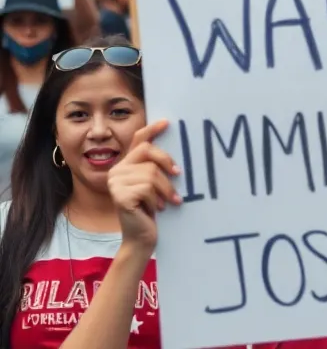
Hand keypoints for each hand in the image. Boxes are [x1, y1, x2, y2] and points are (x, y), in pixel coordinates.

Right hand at [107, 120, 181, 251]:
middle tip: (178, 175)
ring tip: (168, 201)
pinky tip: (157, 209)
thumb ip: (156, 167)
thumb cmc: (152, 209)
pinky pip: (147, 188)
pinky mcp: (118, 195)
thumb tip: (174, 146)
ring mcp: (115, 182)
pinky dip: (157, 199)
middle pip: (147, 151)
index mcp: (125, 165)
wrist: (141, 237)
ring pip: (151, 173)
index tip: (167, 122)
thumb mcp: (155, 185)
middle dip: (167, 162)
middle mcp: (116, 170)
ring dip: (165, 189)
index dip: (152, 130)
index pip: (137, 140)